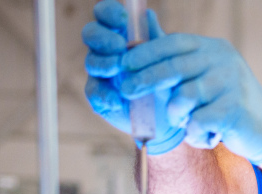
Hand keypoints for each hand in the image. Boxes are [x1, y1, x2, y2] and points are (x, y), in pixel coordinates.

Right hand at [82, 1, 183, 153]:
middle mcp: (106, 50)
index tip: (122, 20)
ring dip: (104, 64)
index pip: (105, 14)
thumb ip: (155, 37)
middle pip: (91, 34)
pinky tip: (117, 101)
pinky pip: (94, 92)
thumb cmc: (166, 78)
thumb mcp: (166, 58)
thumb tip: (149, 15)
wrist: (170, 113)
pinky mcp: (100, 96)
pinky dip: (106, 96)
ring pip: (92, 62)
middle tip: (119, 46)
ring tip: (117, 69)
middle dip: (103, 37)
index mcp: (120, 33)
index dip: (109, 12)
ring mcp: (101, 73)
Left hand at [116, 28, 261, 165]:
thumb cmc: (226, 101)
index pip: (174, 44)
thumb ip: (176, 56)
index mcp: (212, 49)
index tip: (124, 64)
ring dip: (175, 115)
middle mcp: (223, 62)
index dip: (146, 53)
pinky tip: (203, 136)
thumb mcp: (204, 73)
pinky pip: (198, 122)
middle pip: (175, 67)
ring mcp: (230, 85)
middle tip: (127, 90)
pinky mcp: (234, 111)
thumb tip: (145, 20)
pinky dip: (194, 133)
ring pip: (184, 97)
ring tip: (182, 122)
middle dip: (146, 79)